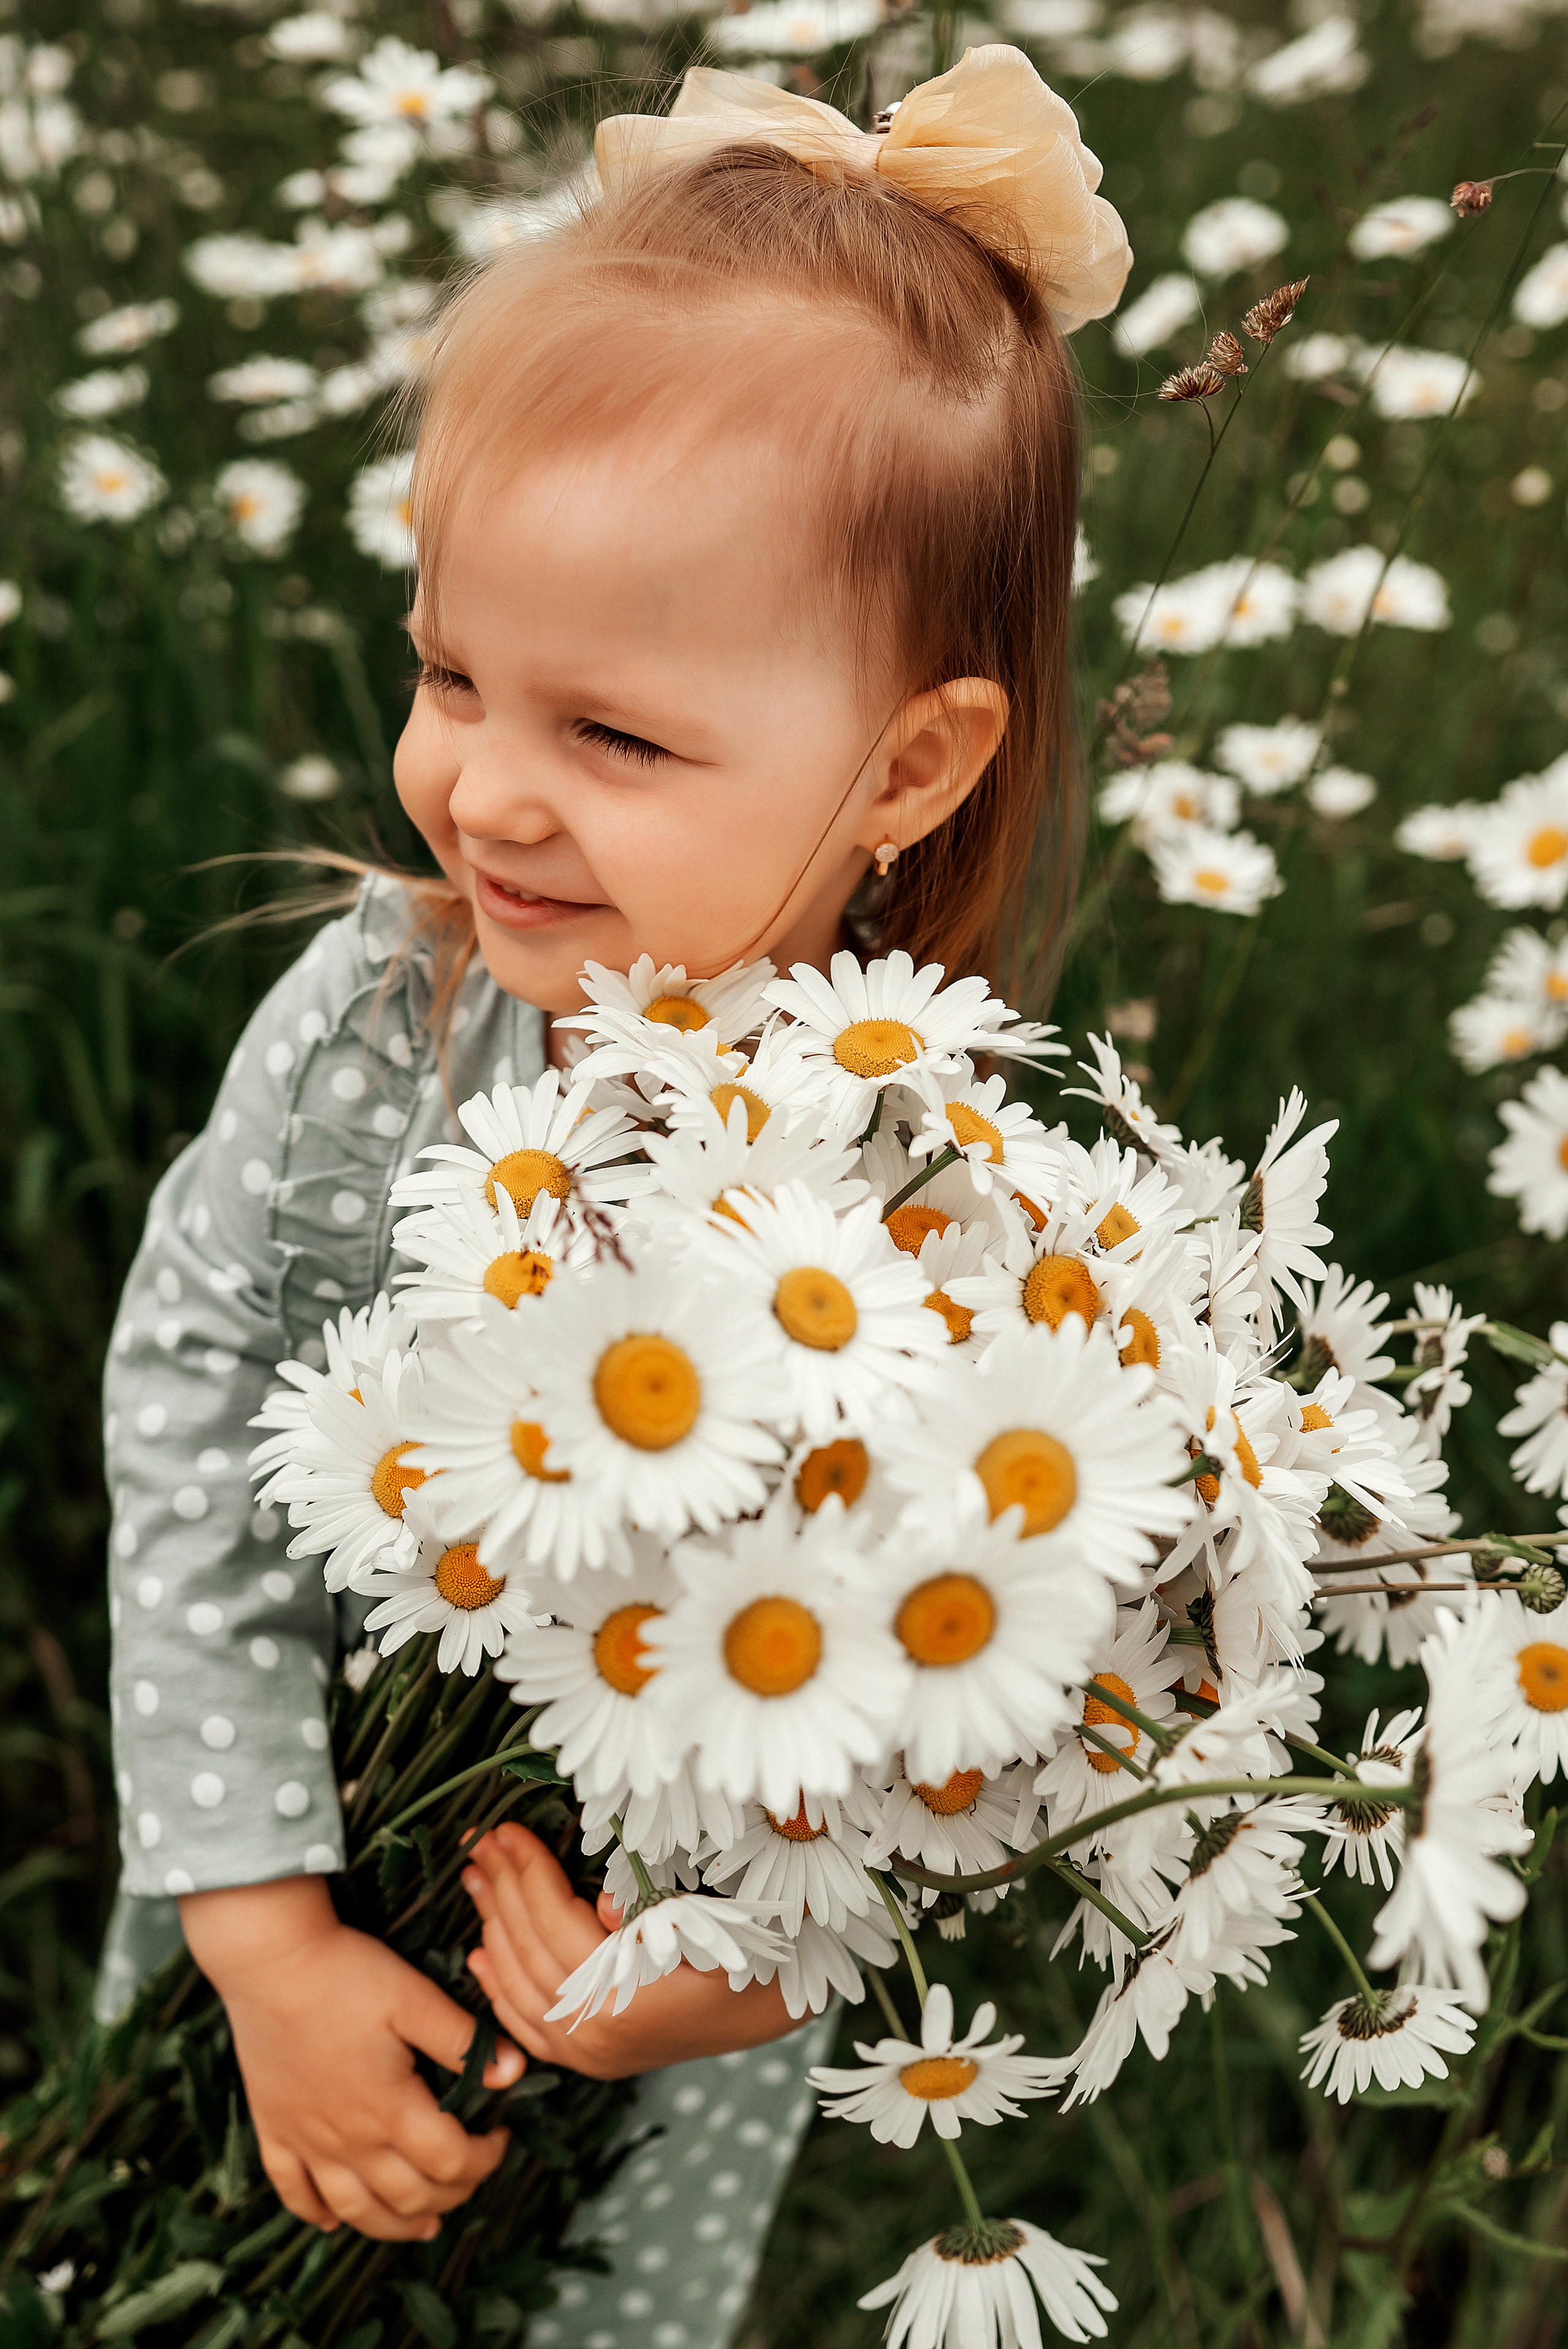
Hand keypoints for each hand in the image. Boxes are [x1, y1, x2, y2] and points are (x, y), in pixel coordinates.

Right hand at [179, 1876, 523, 2241]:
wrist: (269, 1960)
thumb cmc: (346, 1973)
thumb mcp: (415, 1998)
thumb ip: (463, 2042)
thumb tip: (514, 2072)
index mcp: (388, 2108)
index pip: (450, 2162)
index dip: (485, 2159)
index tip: (500, 2136)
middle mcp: (346, 2138)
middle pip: (408, 2196)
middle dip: (451, 2194)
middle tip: (472, 2174)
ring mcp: (305, 2140)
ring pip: (353, 2209)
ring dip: (393, 2225)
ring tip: (423, 2225)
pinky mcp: (273, 2129)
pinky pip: (293, 2190)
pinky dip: (314, 2213)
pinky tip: (332, 2221)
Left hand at [462, 1822, 797, 2079]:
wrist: (766, 2012)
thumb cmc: (747, 1955)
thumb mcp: (713, 1925)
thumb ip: (660, 1914)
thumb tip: (602, 1903)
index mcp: (628, 1999)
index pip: (558, 1924)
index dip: (530, 1873)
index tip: (507, 1829)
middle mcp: (599, 2035)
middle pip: (531, 1950)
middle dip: (503, 1888)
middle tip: (481, 1841)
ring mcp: (589, 2053)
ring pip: (520, 1984)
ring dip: (493, 1926)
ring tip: (475, 1877)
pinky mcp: (588, 2058)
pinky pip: (527, 2023)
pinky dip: (499, 1986)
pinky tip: (478, 1952)